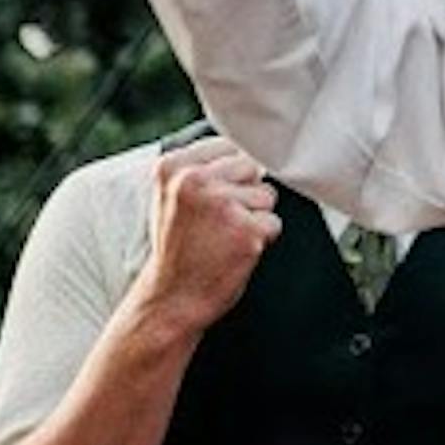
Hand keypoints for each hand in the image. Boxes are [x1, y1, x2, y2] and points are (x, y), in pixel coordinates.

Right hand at [130, 136, 280, 339]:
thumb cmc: (179, 247)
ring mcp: (221, 205)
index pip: (231, 146)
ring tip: (222, 238)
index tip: (212, 200)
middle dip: (244, 195)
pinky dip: (261, 239)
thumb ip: (205, 167)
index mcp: (174, 167)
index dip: (231, 176)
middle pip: (252, 168)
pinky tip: (232, 251)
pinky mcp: (245, 230)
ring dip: (254, 218)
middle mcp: (195, 181)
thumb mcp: (174, 196)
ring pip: (266, 195)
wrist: (170, 299)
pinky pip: (274, 223)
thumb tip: (252, 147)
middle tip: (215, 224)